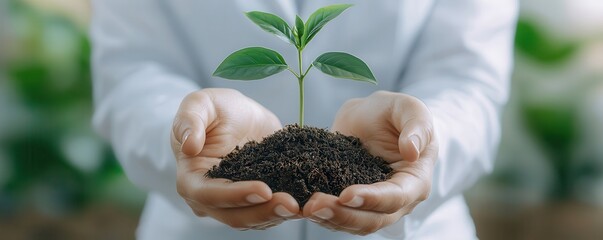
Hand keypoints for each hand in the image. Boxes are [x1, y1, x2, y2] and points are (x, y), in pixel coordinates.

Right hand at [171, 88, 299, 229]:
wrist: (238, 115)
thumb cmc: (213, 109)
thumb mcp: (200, 104)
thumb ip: (190, 120)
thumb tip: (190, 146)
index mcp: (191, 179)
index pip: (210, 195)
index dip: (236, 195)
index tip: (264, 189)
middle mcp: (210, 199)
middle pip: (234, 216)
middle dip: (263, 212)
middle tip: (291, 204)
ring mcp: (234, 204)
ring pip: (254, 219)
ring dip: (277, 215)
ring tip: (300, 206)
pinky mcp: (257, 200)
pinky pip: (270, 212)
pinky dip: (286, 210)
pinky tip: (305, 203)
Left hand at [302, 91, 437, 234]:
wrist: (371, 117)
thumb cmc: (395, 112)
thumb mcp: (408, 108)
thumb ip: (416, 125)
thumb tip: (412, 151)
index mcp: (415, 180)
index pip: (396, 197)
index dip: (372, 199)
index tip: (346, 194)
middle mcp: (398, 200)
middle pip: (373, 219)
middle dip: (344, 215)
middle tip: (315, 206)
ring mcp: (374, 206)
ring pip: (355, 224)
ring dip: (330, 219)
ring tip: (306, 208)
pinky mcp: (353, 204)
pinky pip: (339, 217)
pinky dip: (323, 215)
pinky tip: (302, 207)